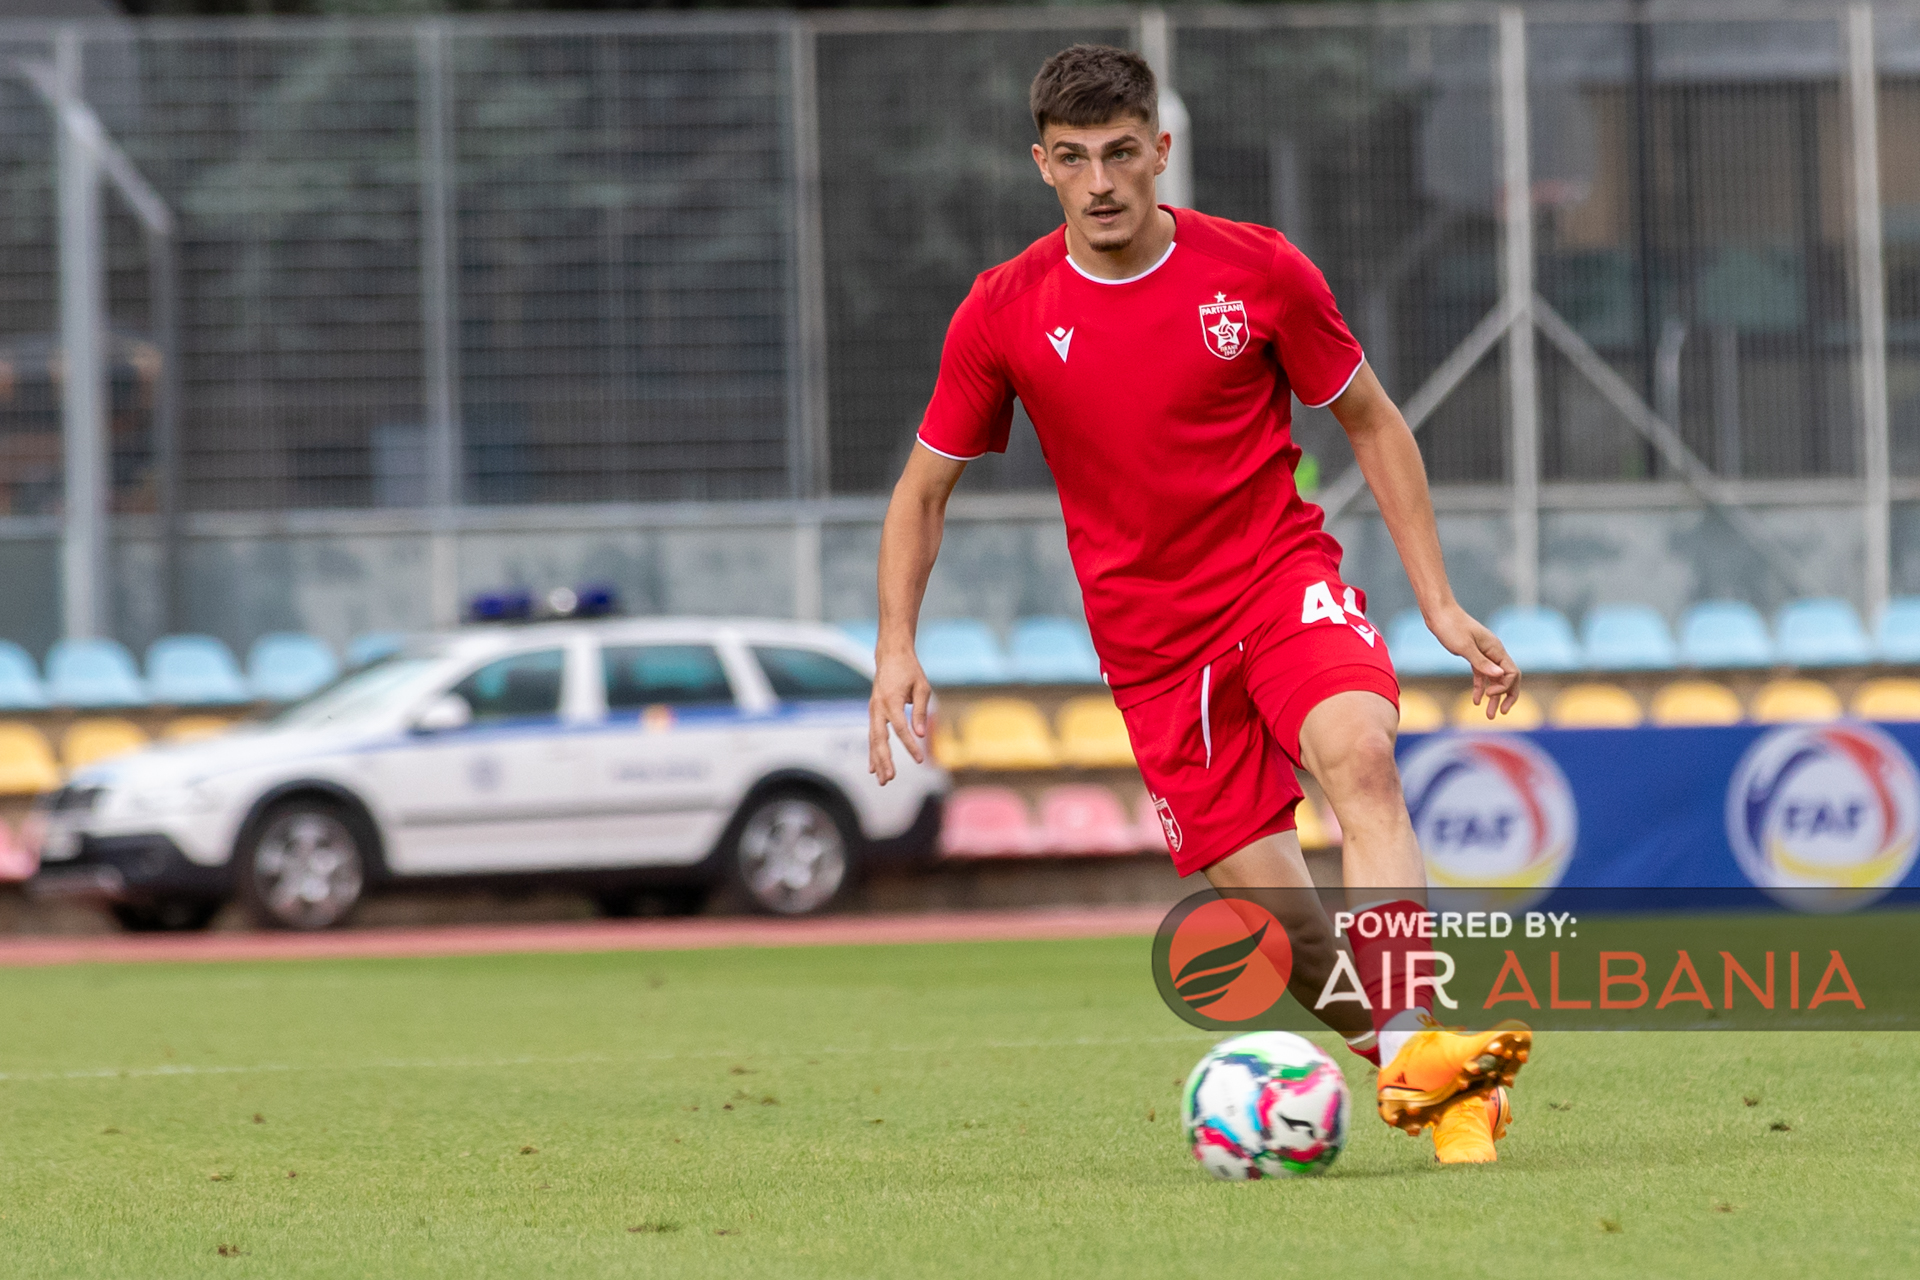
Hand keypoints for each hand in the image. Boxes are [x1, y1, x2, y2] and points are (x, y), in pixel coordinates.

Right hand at [868, 646, 932, 783]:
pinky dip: (873, 752)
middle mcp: (878, 707)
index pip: (900, 728)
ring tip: (883, 780)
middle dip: (885, 760)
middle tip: (890, 778)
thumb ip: (920, 711)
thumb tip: (922, 734)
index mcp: (890, 700)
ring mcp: (873, 710)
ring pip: (873, 740)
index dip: (910, 745)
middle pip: (880, 739)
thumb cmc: (909, 670)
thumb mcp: (922, 687)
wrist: (891, 655)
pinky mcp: (873, 713)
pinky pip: (872, 736)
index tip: (920, 760)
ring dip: (877, 761)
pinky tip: (873, 769)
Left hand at [1425, 603, 1519, 718]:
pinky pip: (1481, 675)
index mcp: (1496, 648)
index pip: (1512, 672)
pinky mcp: (1473, 655)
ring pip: (1494, 678)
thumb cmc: (1451, 627)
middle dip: (1506, 696)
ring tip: (1488, 715)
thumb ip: (1481, 662)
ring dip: (1493, 696)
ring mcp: (1484, 654)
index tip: (1489, 694)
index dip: (1504, 687)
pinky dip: (1480, 688)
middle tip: (1500, 713)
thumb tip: (1499, 675)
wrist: (1438, 613)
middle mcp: (1494, 652)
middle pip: (1508, 678)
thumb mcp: (1464, 647)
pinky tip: (1475, 701)